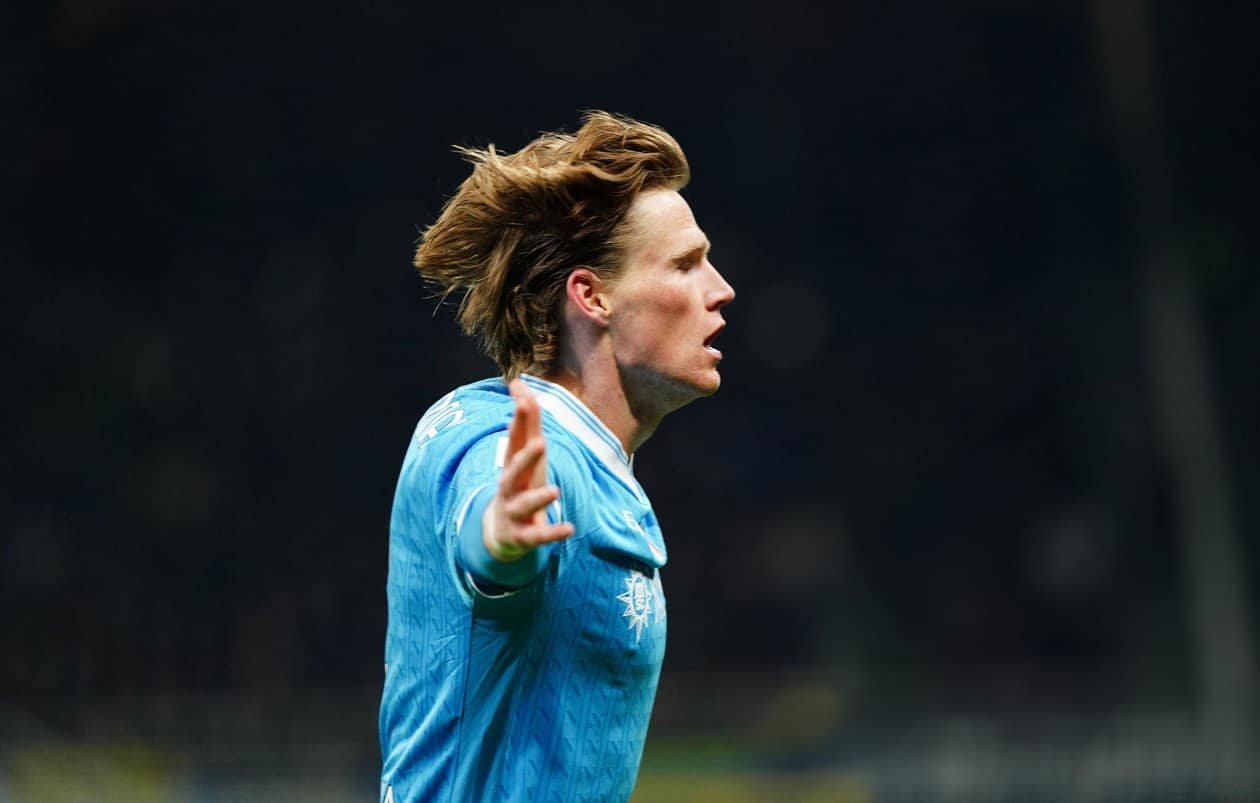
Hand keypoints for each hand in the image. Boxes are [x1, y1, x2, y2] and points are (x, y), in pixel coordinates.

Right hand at [482, 380, 574, 561]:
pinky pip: (538, 535)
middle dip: (526, 458)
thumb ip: (526, 419)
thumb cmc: (519, 483)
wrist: (500, 532)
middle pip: (513, 470)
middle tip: (541, 444)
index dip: (518, 421)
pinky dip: (552, 532)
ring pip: (524, 504)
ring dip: (538, 497)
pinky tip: (569, 528)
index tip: (523, 399)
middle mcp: (509, 486)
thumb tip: (518, 382)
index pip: (514, 440)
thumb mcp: (523, 453)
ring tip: (554, 490)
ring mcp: (513, 511)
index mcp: (512, 465)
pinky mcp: (523, 535)